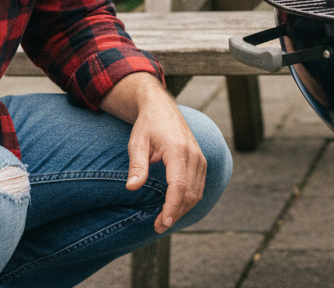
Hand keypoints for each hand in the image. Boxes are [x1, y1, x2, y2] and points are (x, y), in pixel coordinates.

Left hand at [101, 73, 206, 232]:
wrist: (161, 107)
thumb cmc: (147, 125)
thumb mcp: (137, 142)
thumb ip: (137, 164)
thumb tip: (131, 187)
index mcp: (178, 149)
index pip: (179, 186)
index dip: (172, 207)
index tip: (163, 223)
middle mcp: (193, 154)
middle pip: (189, 193)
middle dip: (175, 213)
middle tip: (158, 227)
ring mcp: (200, 157)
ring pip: (196, 192)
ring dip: (182, 209)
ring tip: (164, 220)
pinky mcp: (201, 161)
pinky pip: (199, 186)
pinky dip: (188, 200)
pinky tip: (175, 207)